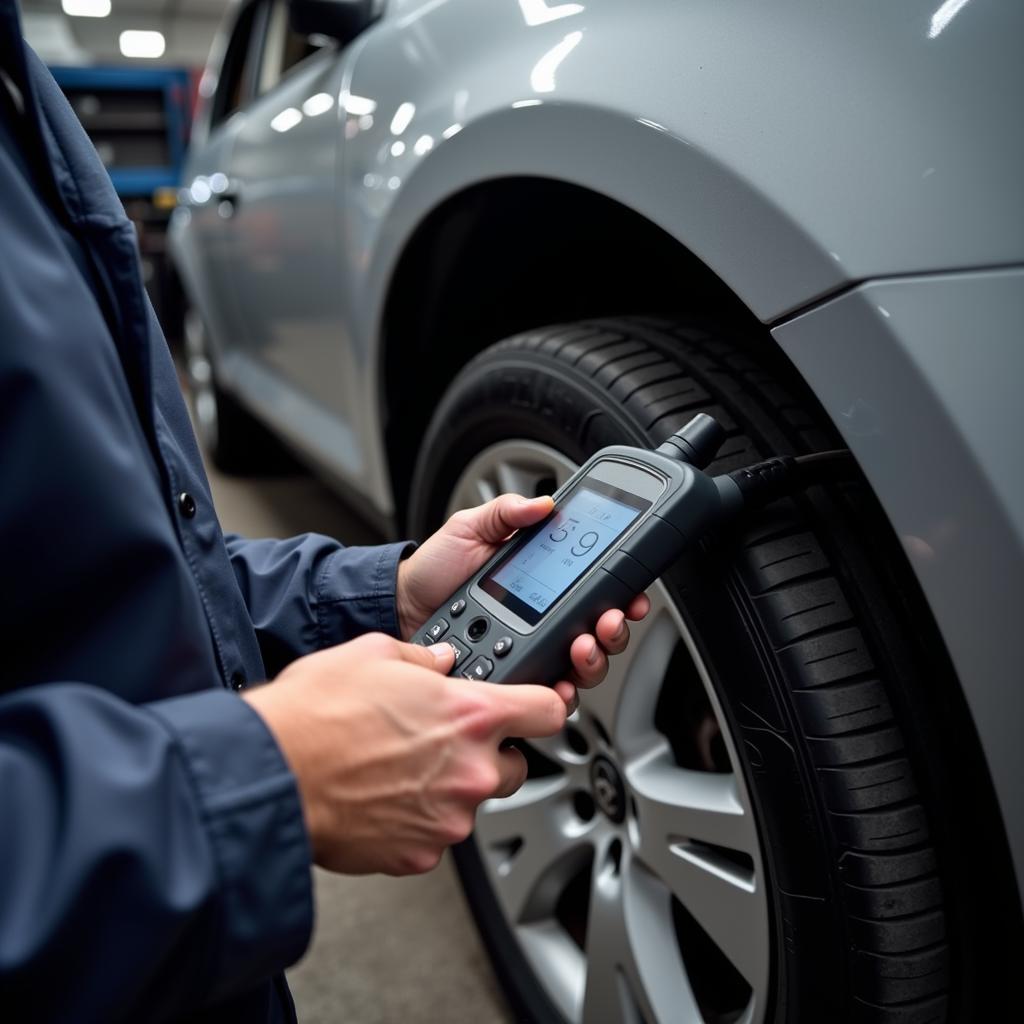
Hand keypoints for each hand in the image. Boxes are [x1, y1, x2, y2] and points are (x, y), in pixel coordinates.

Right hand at [243, 633, 565, 874]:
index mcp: (471, 715)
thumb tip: (437, 662)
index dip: (542, 705)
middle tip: (441, 740)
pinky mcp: (419, 854)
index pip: (549, 710)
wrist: (270, 776)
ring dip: (447, 787)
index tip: (533, 707)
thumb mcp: (372, 653)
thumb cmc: (314, 714)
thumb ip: (421, 658)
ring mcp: (448, 818)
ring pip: (470, 801)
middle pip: (514, 764)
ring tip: (396, 767)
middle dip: (486, 753)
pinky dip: (416, 819)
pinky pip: (434, 833)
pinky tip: (381, 796)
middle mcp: (470, 770)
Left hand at [397, 494, 650, 708]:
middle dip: (614, 631)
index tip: (631, 595)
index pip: (595, 591)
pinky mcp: (511, 679)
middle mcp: (543, 620)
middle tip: (607, 623)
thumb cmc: (435, 568)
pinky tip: (558, 683)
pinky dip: (559, 693)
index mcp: (543, 583)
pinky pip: (545, 694)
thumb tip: (544, 504)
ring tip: (582, 648)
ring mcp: (529, 652)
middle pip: (600, 635)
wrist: (400, 604)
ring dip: (594, 661)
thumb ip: (507, 513)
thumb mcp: (472, 527)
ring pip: (582, 668)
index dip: (622, 595)